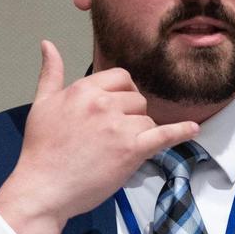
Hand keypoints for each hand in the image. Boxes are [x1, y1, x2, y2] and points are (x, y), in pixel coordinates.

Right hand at [0, 40, 198, 233]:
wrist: (44, 188)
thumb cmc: (41, 150)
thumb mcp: (42, 104)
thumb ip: (51, 74)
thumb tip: (48, 45)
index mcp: (84, 89)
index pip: (122, 78)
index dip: (124, 93)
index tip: (119, 109)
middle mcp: (103, 103)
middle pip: (137, 99)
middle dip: (131, 115)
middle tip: (114, 136)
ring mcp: (119, 126)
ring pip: (147, 120)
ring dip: (140, 134)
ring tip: (118, 151)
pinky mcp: (132, 149)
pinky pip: (164, 135)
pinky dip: (181, 132)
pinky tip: (192, 129)